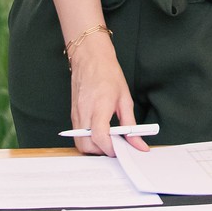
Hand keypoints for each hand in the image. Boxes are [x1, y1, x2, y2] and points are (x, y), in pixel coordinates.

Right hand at [68, 36, 145, 156]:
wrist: (90, 58)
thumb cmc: (107, 74)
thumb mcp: (125, 99)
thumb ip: (131, 125)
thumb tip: (138, 143)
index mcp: (98, 107)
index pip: (101, 136)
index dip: (112, 148)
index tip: (123, 149)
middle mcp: (83, 113)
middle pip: (87, 146)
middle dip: (103, 151)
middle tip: (117, 145)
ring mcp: (76, 115)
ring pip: (80, 144)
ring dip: (95, 148)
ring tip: (109, 139)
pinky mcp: (73, 116)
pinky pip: (78, 136)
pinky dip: (89, 140)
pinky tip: (101, 133)